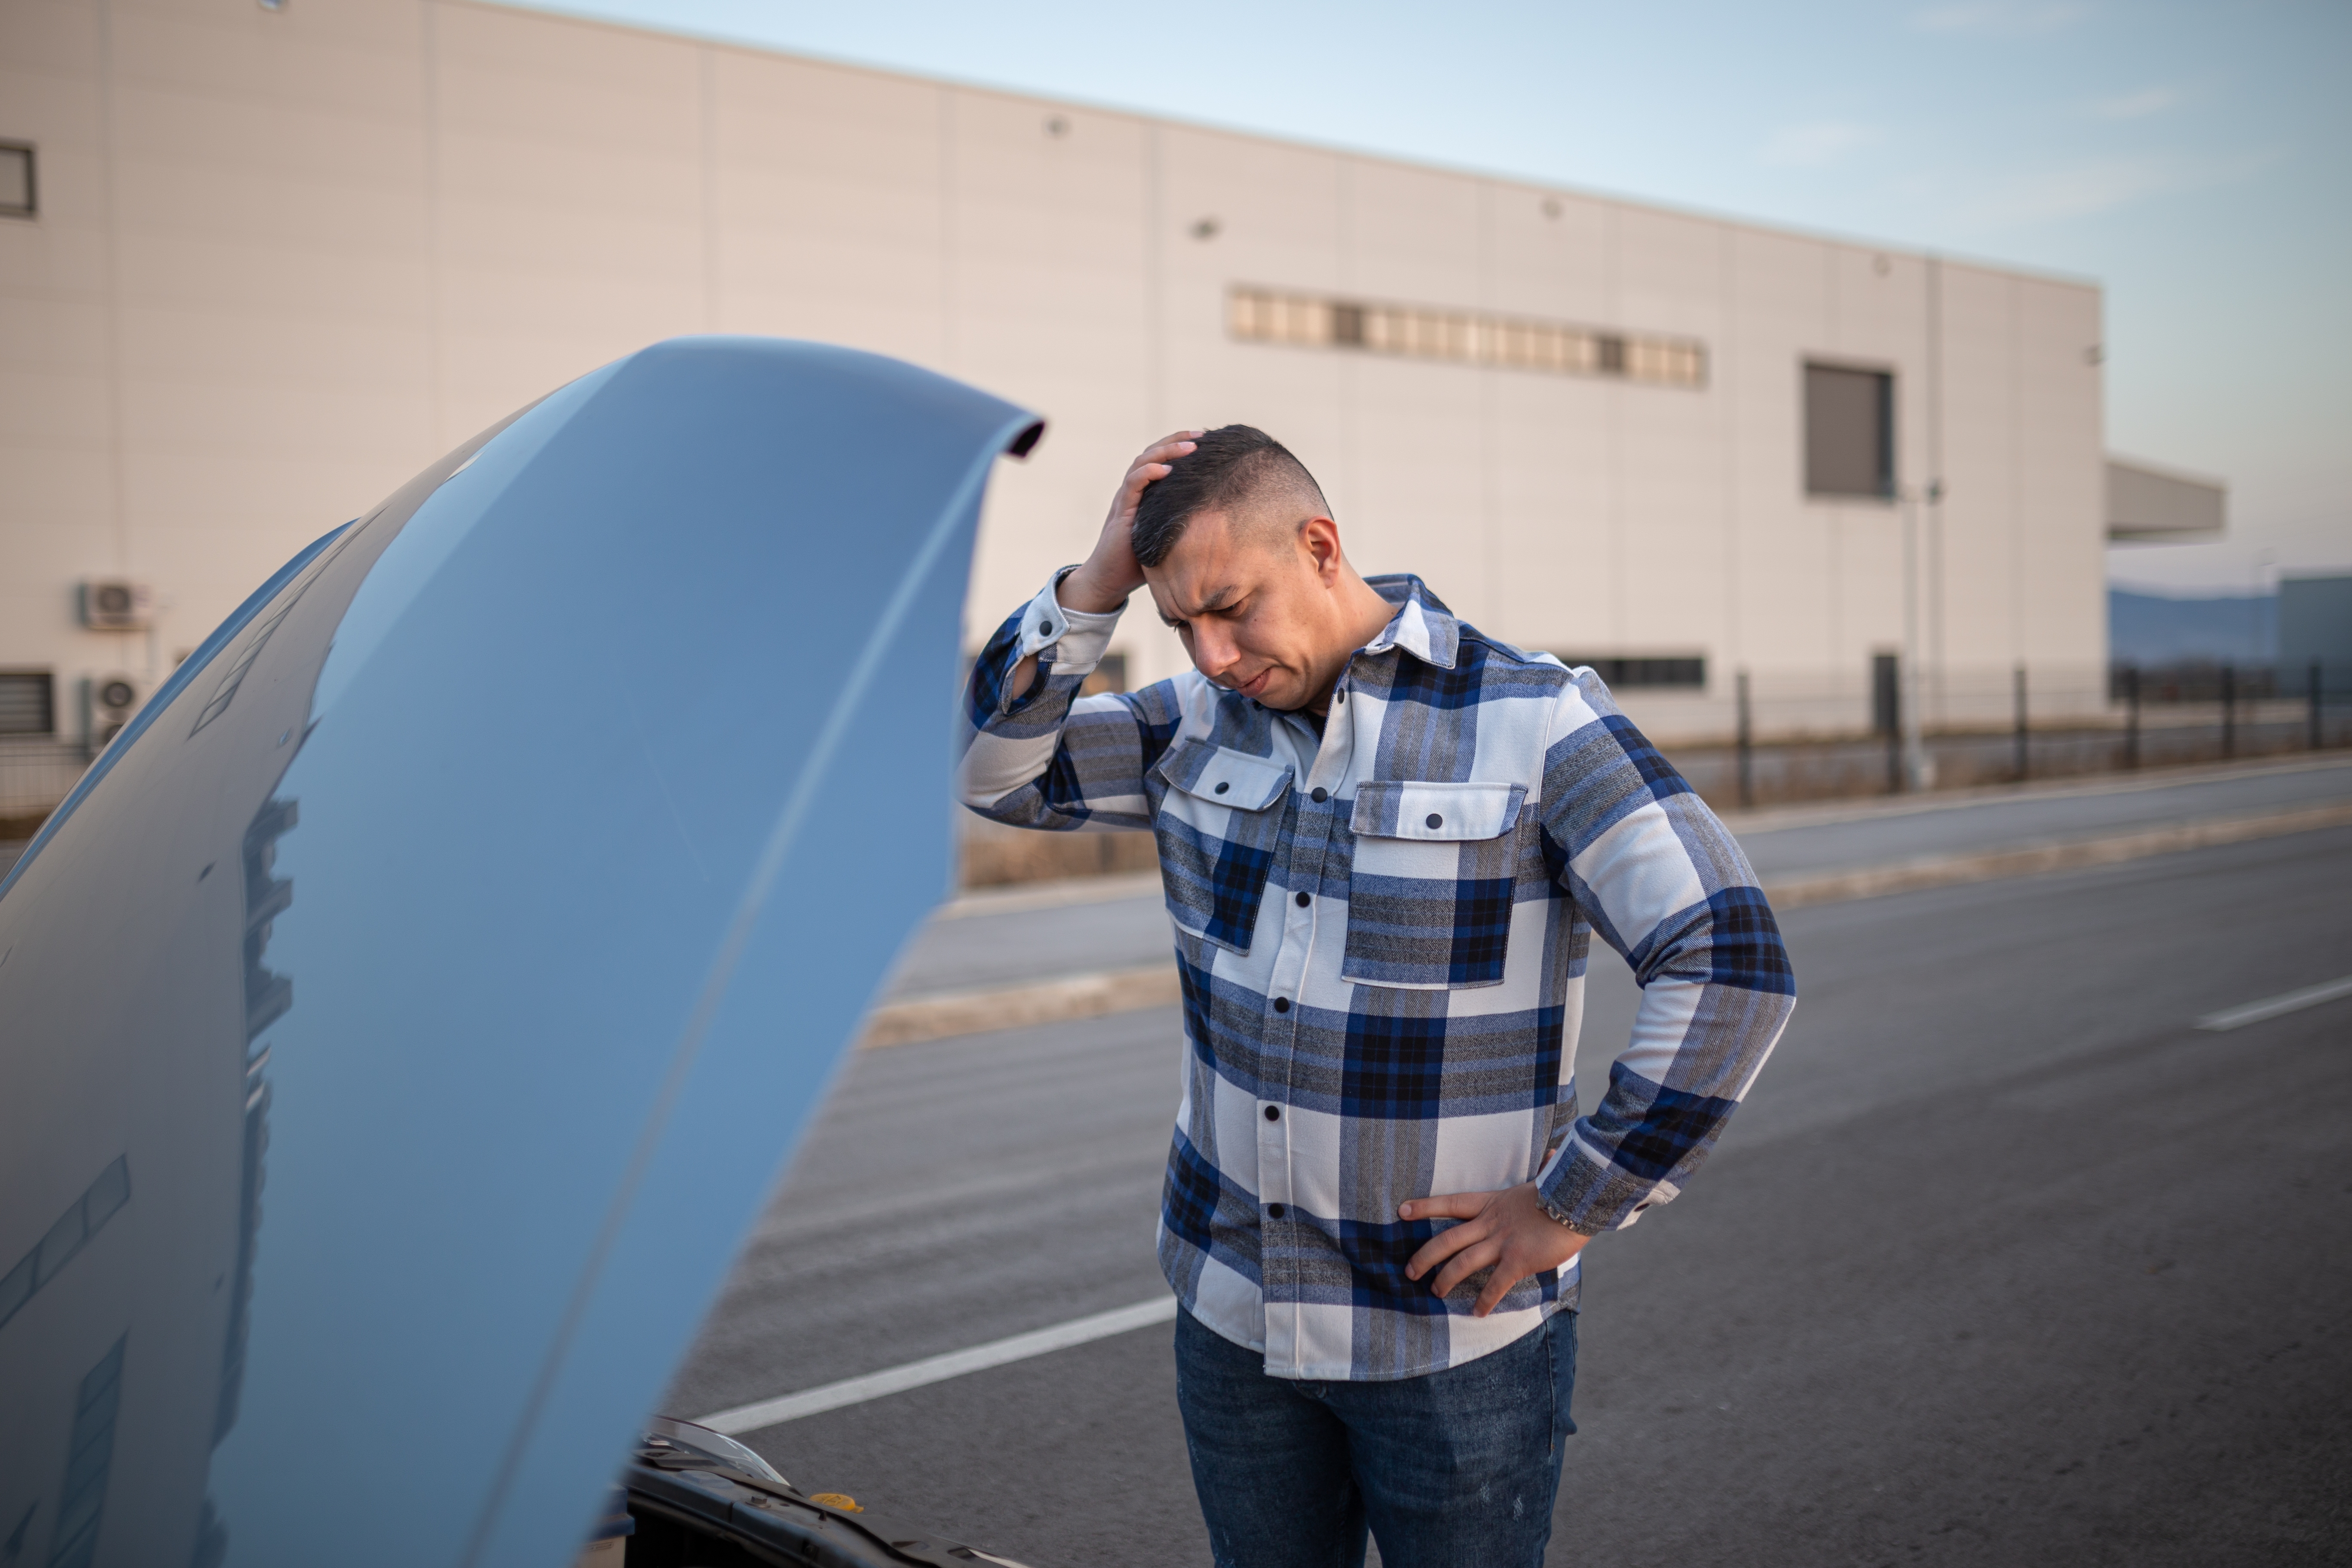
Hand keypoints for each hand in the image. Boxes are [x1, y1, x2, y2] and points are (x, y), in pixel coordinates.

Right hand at [1057, 431, 1201, 612]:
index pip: (1163, 459)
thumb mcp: (1169, 537)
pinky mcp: (1121, 511)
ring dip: (1166, 451)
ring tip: (1190, 448)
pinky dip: (1149, 473)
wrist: (1110, 580)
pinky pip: (1132, 484)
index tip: (1208, 441)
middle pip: (1153, 452)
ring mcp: (1126, 498)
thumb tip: (1222, 522)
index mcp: (1146, 492)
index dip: (1182, 446)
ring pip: (1143, 461)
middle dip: (1178, 440)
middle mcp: (1135, 490)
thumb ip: (1185, 524)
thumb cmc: (1141, 562)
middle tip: (1203, 436)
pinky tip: (1166, 470)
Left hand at [1401, 1183, 1590, 1317]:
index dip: (1424, 1207)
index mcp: (1491, 1202)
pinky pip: (1495, 1284)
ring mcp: (1503, 1242)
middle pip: (1447, 1239)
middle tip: (1408, 1271)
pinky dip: (1484, 1300)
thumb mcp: (1542, 1180)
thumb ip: (1540, 1170)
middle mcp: (1491, 1222)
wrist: (1579, 1203)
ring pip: (1463, 1263)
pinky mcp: (1518, 1260)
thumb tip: (1552, 1152)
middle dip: (1424, 1256)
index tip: (1401, 1210)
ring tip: (1434, 1293)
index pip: (1450, 1202)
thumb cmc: (1563, 1192)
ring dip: (1446, 1279)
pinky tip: (1477, 1313)